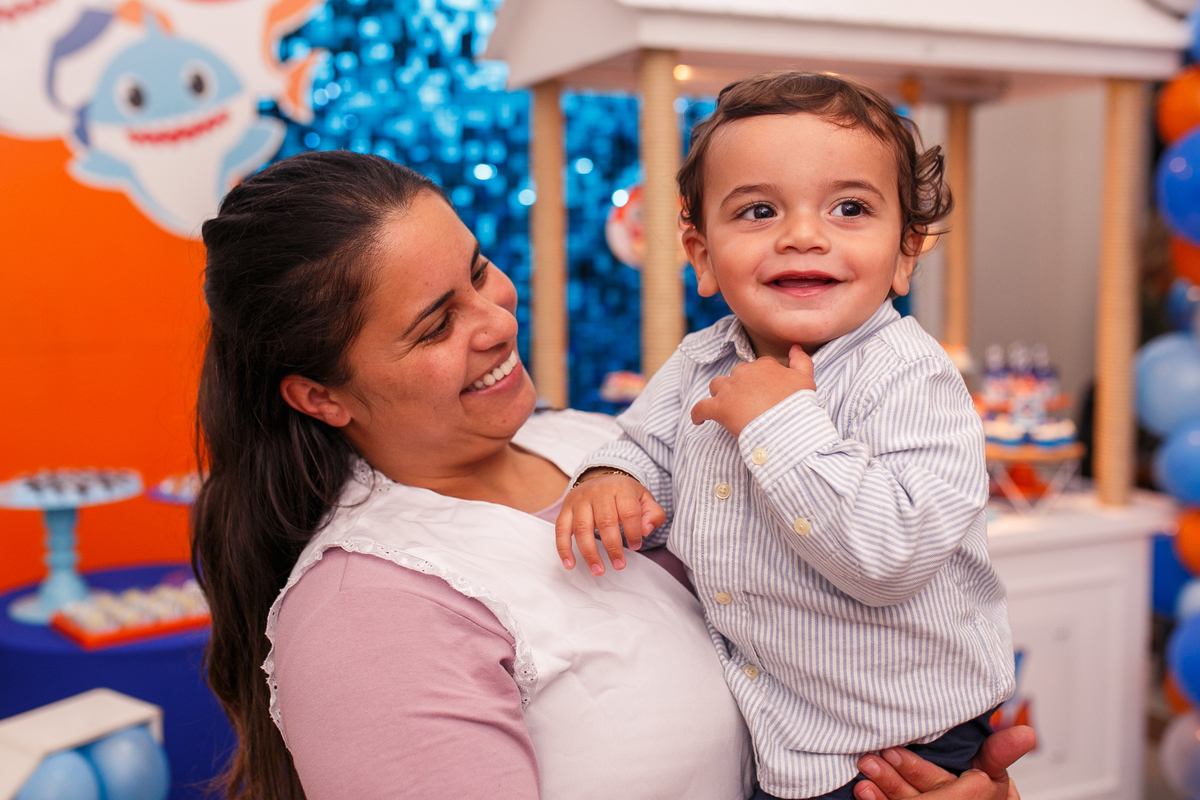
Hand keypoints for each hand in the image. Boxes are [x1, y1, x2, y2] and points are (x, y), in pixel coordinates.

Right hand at [555, 473, 665, 575]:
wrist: (599, 477)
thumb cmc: (624, 494)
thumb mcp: (644, 499)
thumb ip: (653, 515)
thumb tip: (646, 531)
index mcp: (621, 489)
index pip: (628, 511)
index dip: (633, 531)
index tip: (637, 546)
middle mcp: (598, 492)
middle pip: (605, 521)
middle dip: (612, 547)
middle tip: (619, 565)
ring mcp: (579, 501)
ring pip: (582, 527)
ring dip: (589, 552)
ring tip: (598, 570)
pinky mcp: (566, 509)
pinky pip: (561, 529)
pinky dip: (563, 548)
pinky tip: (570, 564)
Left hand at [690, 345, 814, 437]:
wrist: (787, 427)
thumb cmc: (799, 406)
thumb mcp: (806, 380)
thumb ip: (801, 361)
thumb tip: (795, 347)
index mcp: (764, 365)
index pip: (758, 367)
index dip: (761, 380)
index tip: (765, 392)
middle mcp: (744, 373)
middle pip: (736, 375)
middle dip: (740, 386)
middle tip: (749, 403)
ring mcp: (729, 390)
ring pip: (717, 385)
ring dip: (720, 393)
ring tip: (726, 406)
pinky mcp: (718, 408)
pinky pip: (700, 408)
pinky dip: (698, 414)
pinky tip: (699, 420)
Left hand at [853, 726, 1035, 799]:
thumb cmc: (983, 793)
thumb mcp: (995, 773)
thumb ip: (1000, 752)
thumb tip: (1027, 734)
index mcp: (970, 796)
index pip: (940, 787)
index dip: (915, 771)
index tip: (890, 751)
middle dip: (893, 782)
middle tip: (869, 761)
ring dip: (882, 796)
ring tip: (863, 779)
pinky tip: (864, 793)